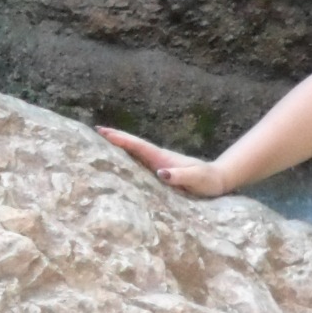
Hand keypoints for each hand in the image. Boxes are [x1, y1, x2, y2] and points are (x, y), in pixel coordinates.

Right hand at [97, 126, 229, 196]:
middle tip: (93, 132)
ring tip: (97, 146)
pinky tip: (117, 165)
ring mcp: (158, 165)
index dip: (120, 138)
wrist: (218, 181)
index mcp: (162, 158)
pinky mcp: (160, 174)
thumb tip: (161, 173)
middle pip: (132, 146)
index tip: (102, 131)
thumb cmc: (208, 181)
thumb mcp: (196, 179)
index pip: (138, 146)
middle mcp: (158, 159)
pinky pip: (139, 165)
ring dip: (117, 149)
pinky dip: (126, 161)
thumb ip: (181, 176)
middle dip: (114, 139)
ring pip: (134, 154)